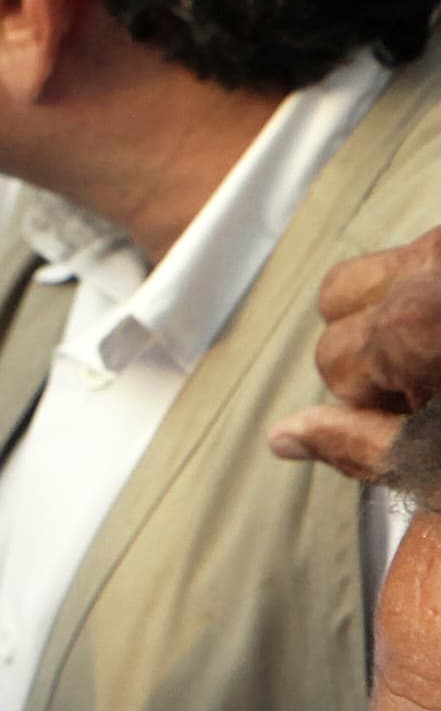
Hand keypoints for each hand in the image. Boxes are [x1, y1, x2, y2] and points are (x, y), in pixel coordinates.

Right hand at [270, 230, 440, 481]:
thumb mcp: (440, 457)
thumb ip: (364, 446)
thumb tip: (284, 438)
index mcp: (413, 323)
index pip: (334, 362)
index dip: (380, 401)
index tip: (427, 413)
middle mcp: (431, 264)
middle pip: (340, 309)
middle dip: (379, 353)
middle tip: (436, 387)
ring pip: (368, 271)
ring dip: (387, 310)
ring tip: (436, 350)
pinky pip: (410, 253)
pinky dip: (420, 287)